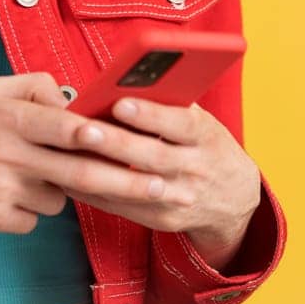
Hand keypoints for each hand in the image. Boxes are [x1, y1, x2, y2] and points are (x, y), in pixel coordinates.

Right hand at [0, 72, 175, 234]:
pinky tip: (7, 192)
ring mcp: (0, 190)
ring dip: (59, 189)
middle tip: (161, 187)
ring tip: (29, 171)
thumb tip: (76, 99)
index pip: (60, 126)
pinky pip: (34, 218)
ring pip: (59, 198)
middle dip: (124, 182)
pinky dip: (31, 209)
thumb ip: (36, 86)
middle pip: (76, 173)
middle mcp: (6, 153)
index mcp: (8, 116)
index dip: (93, 134)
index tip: (123, 137)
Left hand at [57, 97, 260, 270]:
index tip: (121, 102)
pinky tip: (70, 178)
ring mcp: (181, 198)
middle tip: (85, 129)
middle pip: (153, 156)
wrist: (234, 196)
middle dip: (117, 142)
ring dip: (101, 171)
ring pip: (136, 186)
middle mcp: (196, 169)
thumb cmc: (207, 144)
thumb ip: (173, 105)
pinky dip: (96, 193)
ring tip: (69, 155)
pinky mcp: (165, 220)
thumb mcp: (202, 122)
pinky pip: (125, 207)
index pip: (180, 124)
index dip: (151, 115)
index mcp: (206, 136)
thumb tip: (130, 83)